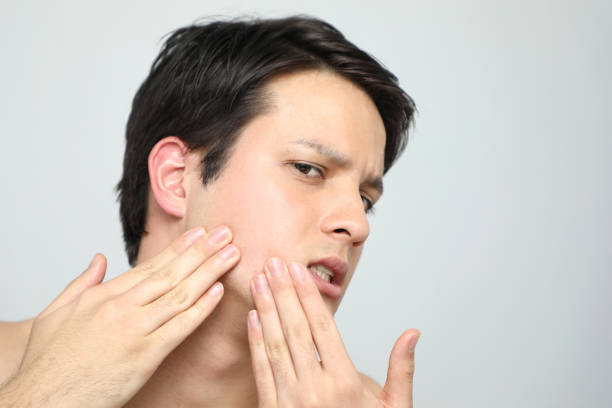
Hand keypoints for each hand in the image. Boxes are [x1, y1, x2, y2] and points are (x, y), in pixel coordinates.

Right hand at [0, 225, 239, 407]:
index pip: (150, 266)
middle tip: (226, 232)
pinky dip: (201, 308)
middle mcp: (121, 308)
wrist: (42, 399)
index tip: (200, 234)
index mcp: (103, 296)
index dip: (179, 249)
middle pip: (171, 273)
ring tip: (232, 255)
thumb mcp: (54, 312)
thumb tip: (99, 258)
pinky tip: (219, 292)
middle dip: (202, 251)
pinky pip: (180, 327)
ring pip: (180, 294)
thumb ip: (81, 282)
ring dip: (210, 272)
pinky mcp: (144, 357)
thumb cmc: (47, 361)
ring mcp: (135, 331)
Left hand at [247, 258, 419, 406]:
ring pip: (275, 346)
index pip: (322, 328)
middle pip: (295, 330)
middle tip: (273, 262)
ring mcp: (291, 401)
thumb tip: (411, 334)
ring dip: (265, 310)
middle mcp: (315, 389)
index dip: (307, 296)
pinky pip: (262, 372)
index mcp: (345, 383)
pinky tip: (251, 319)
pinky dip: (255, 343)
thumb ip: (401, 371)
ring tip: (259, 281)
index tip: (296, 270)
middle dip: (283, 293)